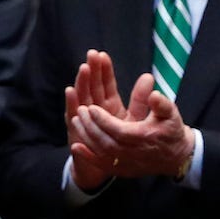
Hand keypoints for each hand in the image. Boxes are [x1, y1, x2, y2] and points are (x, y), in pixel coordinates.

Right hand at [63, 50, 130, 189]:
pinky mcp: (76, 130)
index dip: (103, 70)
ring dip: (81, 83)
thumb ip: (140, 98)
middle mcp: (94, 109)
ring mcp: (84, 119)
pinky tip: (71, 91)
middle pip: (91, 86)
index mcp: (108, 104)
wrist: (112, 164)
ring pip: (82, 97)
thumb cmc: (124, 141)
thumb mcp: (134, 118)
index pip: (105, 83)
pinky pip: (73, 115)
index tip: (102, 55)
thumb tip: (148, 77)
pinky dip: (72, 103)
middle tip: (92, 54)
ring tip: (84, 68)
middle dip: (91, 71)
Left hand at [72, 73, 194, 180]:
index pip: (118, 130)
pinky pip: (102, 165)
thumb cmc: (172, 131)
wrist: (177, 156)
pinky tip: (75, 146)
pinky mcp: (123, 170)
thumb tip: (153, 95)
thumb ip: (162, 104)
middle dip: (91, 126)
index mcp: (144, 138)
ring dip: (87, 137)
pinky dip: (88, 157)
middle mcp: (133, 154)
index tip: (92, 108)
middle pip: (106, 141)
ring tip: (76, 120)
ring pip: (101, 152)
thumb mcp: (171, 114)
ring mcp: (127, 164)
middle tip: (80, 111)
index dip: (103, 120)